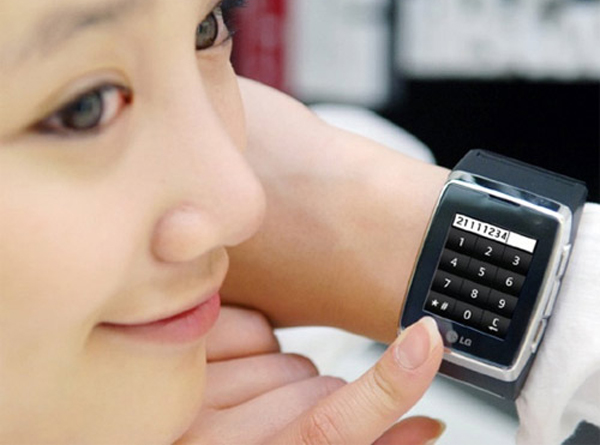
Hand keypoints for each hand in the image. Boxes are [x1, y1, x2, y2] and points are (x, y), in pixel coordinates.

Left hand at [176, 310, 444, 443]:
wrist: (147, 438)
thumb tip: (428, 425)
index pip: (324, 429)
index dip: (385, 388)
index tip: (426, 341)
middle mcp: (199, 434)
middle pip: (314, 386)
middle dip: (320, 400)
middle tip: (289, 422)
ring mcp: (181, 387)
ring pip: (287, 354)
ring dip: (287, 375)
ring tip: (253, 404)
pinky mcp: (178, 349)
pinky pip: (254, 325)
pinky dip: (260, 344)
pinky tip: (237, 373)